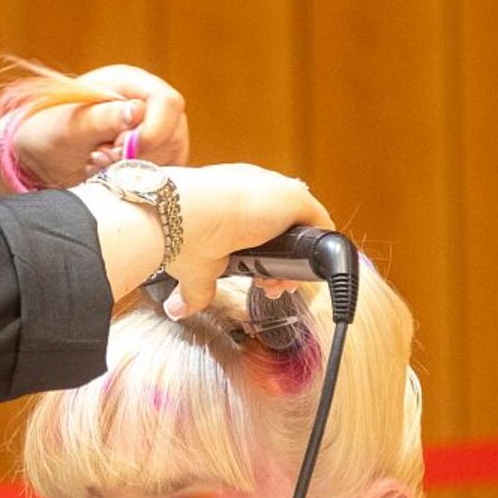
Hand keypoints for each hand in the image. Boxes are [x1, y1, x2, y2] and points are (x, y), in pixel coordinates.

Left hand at [10, 64, 188, 187]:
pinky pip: (163, 172)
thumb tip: (137, 111)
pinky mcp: (153, 155)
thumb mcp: (69, 125)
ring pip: (170, 156)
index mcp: (128, 82)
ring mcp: (153, 129)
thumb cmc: (47, 132)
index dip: (153, 131)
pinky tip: (109, 174)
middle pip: (173, 132)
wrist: (37, 155)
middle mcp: (146, 102)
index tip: (121, 149)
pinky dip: (137, 179)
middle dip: (140, 155)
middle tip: (101, 158)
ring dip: (136, 169)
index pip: (168, 103)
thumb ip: (102, 118)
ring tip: (98, 163)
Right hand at [161, 164, 332, 316]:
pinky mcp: (293, 197)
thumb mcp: (191, 265)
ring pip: (300, 230)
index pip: (256, 224)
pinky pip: (320, 225)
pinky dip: (317, 250)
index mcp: (226, 196)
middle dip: (279, 263)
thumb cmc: (178, 232)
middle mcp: (252, 188)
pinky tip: (303, 272)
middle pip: (282, 229)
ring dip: (294, 261)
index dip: (261, 256)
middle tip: (267, 286)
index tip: (255, 278)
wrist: (182, 214)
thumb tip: (176, 308)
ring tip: (278, 285)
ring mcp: (274, 190)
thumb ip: (192, 288)